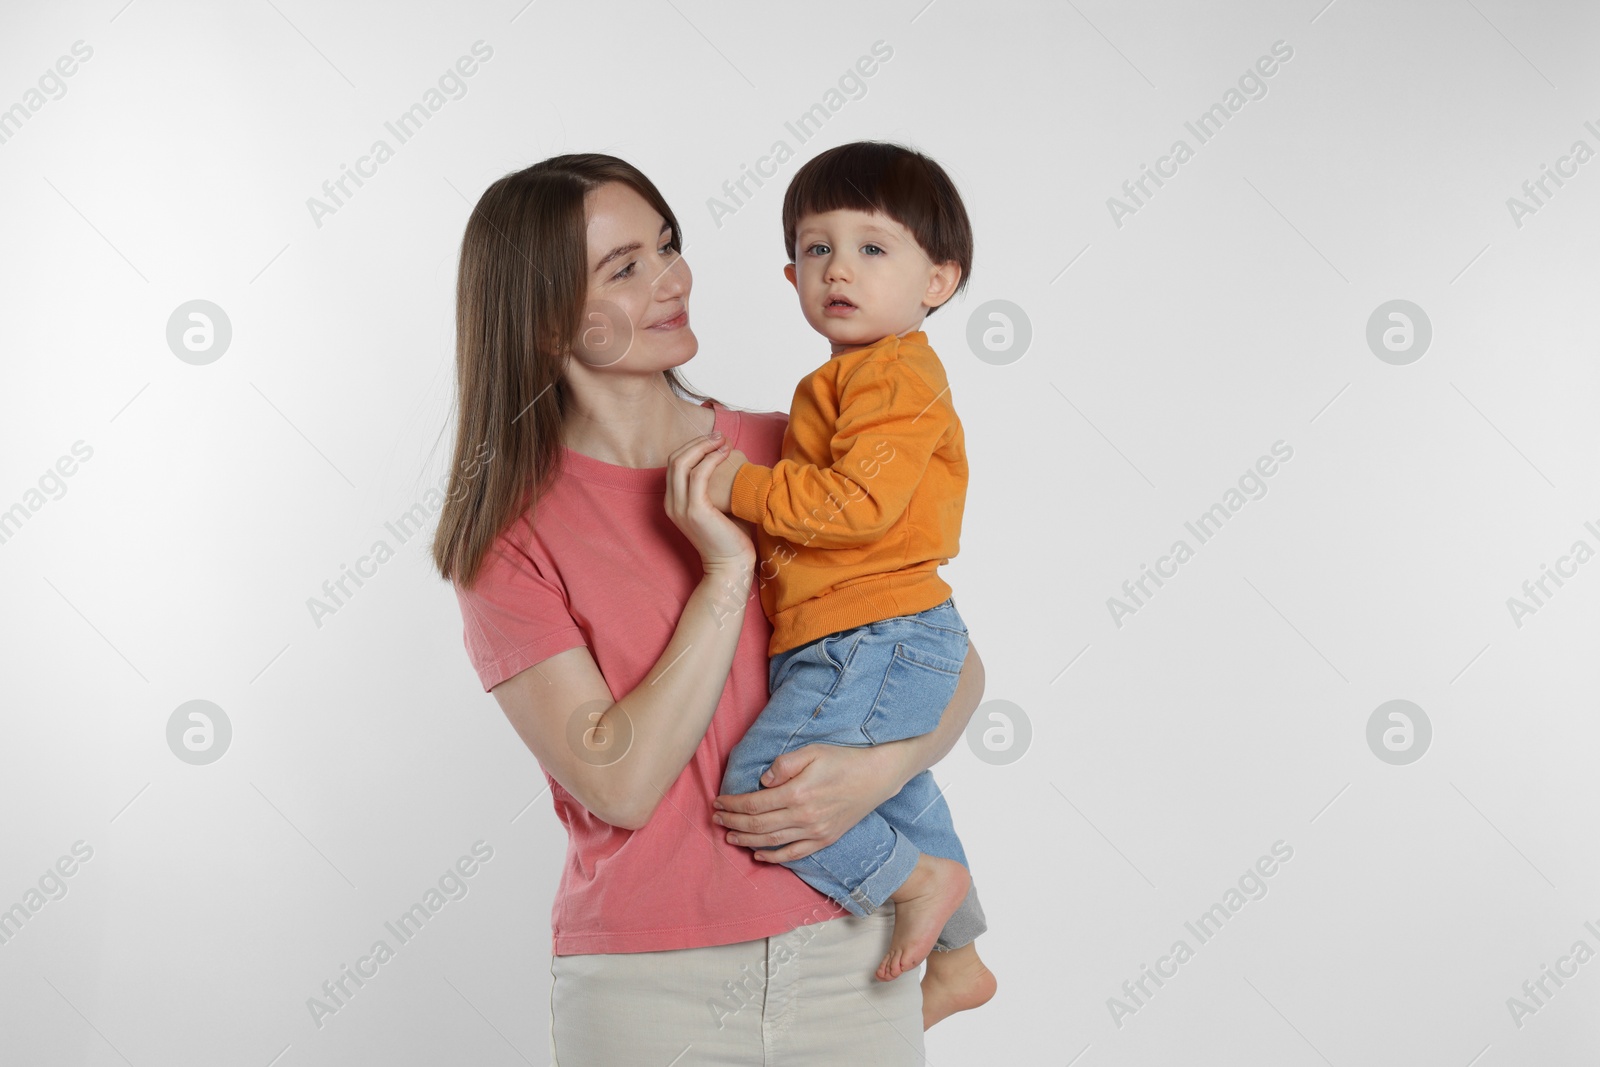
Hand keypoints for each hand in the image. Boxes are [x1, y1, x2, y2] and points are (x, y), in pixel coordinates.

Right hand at [665, 432, 753, 567]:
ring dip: (704, 447)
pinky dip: (711, 459)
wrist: (732, 564)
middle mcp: (672, 504)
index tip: (714, 440)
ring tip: (723, 440)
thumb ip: (716, 485)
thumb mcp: (717, 505)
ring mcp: (681, 507)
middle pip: (675, 460)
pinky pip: (698, 475)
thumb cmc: (731, 535)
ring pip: (682, 463)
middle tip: (719, 435)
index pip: (675, 464)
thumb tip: (729, 460)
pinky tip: (725, 454)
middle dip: (697, 442)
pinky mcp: (695, 510)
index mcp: (674, 502)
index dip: (692, 447)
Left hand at [713, 742, 906, 861]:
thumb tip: (762, 782)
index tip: (719, 801)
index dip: (733, 804)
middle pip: (758, 825)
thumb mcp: (812, 752)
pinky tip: (757, 854)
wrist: (876, 777)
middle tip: (716, 819)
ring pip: (771, 842)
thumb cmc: (843, 759)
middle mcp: (804, 817)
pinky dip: (773, 857)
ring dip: (746, 840)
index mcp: (798, 794)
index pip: (755, 804)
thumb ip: (784, 765)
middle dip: (733, 822)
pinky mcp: (824, 840)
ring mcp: (815, 832)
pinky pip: (793, 854)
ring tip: (729, 835)